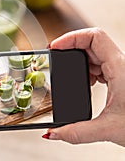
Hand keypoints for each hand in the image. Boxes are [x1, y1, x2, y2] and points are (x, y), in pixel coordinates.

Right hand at [44, 28, 124, 146]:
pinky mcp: (120, 77)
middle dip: (69, 49)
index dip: (70, 37)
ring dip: (78, 60)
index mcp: (120, 68)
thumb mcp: (109, 129)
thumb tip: (53, 132)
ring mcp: (121, 70)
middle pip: (91, 43)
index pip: (94, 37)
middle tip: (55, 58)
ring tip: (67, 73)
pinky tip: (85, 82)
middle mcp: (121, 65)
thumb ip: (77, 133)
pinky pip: (100, 64)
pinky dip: (87, 70)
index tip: (55, 47)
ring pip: (95, 53)